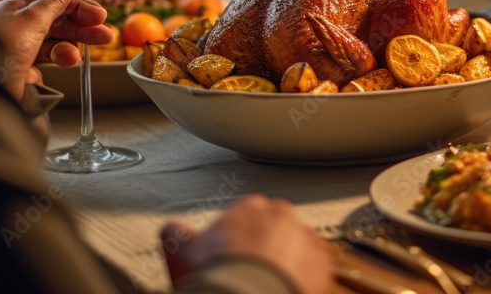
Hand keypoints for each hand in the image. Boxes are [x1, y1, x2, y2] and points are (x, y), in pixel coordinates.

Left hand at [0, 0, 100, 101]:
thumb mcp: (27, 13)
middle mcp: (24, 19)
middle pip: (65, 19)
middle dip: (85, 27)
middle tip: (105, 33)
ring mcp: (19, 43)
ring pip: (54, 44)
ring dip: (68, 51)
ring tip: (74, 58)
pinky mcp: (14, 68)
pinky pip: (36, 68)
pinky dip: (38, 73)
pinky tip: (32, 76)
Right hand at [161, 196, 331, 293]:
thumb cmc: (219, 272)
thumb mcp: (184, 251)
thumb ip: (176, 235)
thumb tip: (170, 231)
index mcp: (249, 208)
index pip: (246, 215)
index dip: (238, 237)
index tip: (232, 253)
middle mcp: (280, 215)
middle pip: (273, 227)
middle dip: (264, 243)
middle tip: (250, 268)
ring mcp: (302, 235)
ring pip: (295, 242)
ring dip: (286, 256)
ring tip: (270, 279)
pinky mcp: (320, 258)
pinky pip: (315, 262)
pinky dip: (305, 271)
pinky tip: (290, 283)